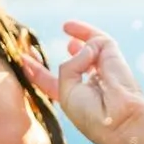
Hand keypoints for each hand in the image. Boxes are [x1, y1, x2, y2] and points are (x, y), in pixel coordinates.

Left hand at [22, 20, 143, 143]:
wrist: (119, 117)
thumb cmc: (91, 113)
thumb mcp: (66, 93)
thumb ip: (66, 68)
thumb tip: (82, 46)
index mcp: (74, 99)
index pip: (53, 82)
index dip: (38, 71)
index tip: (24, 59)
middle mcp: (90, 84)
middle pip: (75, 63)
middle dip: (68, 51)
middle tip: (52, 40)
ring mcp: (104, 71)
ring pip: (90, 48)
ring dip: (79, 34)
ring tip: (66, 26)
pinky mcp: (114, 58)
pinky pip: (98, 40)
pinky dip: (86, 34)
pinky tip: (73, 34)